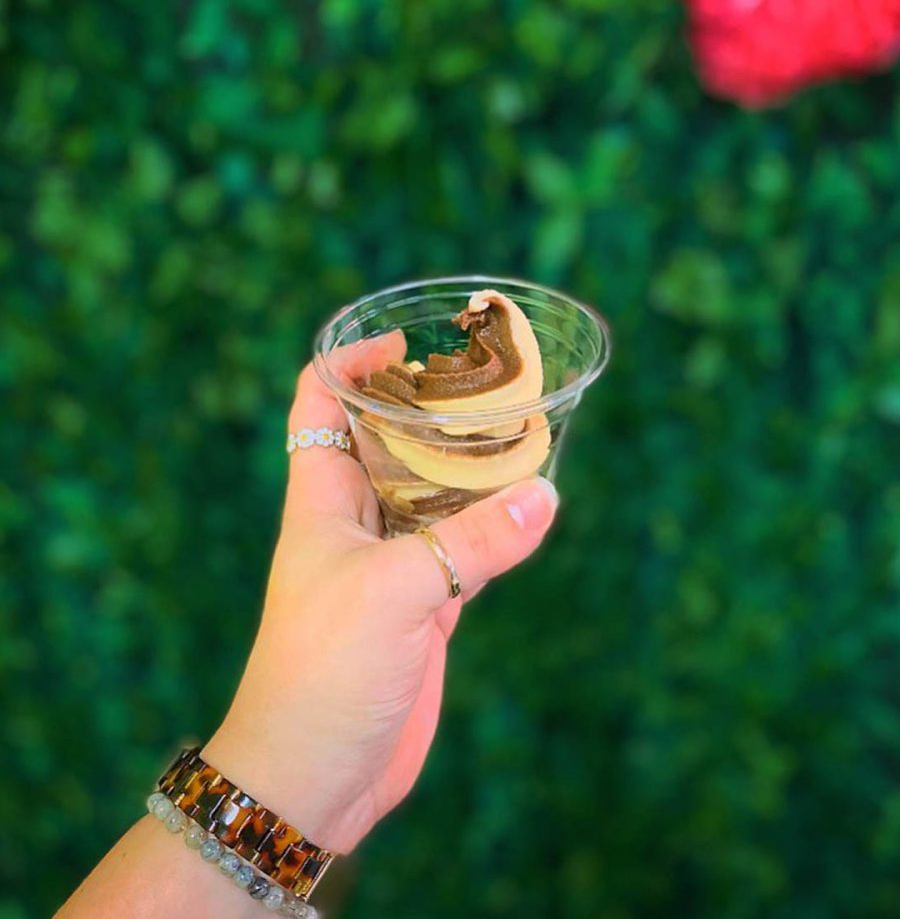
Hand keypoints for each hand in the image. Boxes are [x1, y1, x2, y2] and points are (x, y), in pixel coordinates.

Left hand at [202, 332, 558, 852]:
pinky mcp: (425, 606)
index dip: (351, 362)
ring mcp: (393, 564)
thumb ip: (469, 544)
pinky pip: (464, 548)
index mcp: (322, 498)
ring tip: (522, 431)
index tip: (406, 342)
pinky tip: (529, 508)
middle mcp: (357, 521)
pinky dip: (494, 527)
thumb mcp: (393, 595)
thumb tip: (543, 496)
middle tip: (489, 383)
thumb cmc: (323, 673)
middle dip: (430, 407)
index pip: (320, 404)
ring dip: (471, 467)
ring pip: (434, 494)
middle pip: (389, 441)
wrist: (313, 774)